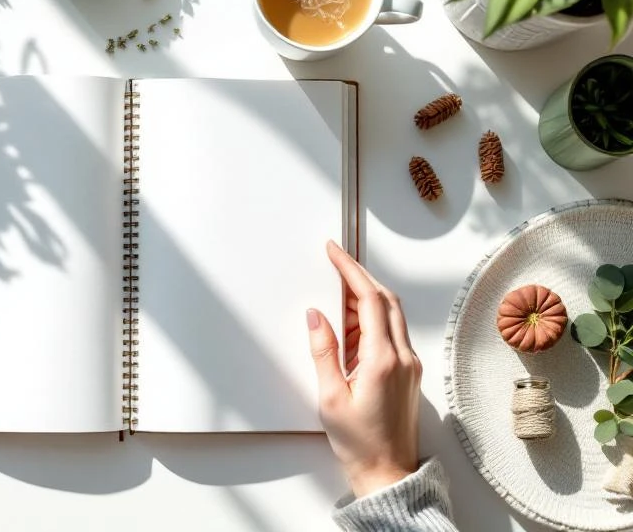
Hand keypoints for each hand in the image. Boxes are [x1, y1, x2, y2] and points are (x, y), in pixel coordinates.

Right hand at [307, 241, 420, 497]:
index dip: (351, 270)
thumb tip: (316, 316)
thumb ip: (323, 351)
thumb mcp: (329, 397)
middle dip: (359, 277)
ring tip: (333, 307)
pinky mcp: (408, 371)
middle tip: (334, 264)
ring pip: (390, 314)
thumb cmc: (359, 443)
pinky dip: (370, 320)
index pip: (369, 299)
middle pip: (385, 299)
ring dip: (364, 300)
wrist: (388, 473)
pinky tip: (349, 330)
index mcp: (382, 360)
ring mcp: (409, 364)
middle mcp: (402, 357)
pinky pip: (391, 332)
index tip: (334, 251)